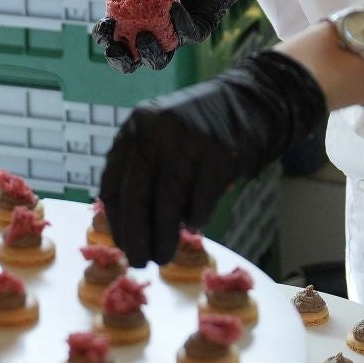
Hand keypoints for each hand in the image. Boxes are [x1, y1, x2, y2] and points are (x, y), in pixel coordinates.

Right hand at [92, 0, 246, 72]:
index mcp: (135, 19)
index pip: (114, 36)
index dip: (105, 37)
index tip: (106, 25)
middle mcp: (151, 33)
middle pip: (131, 58)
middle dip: (120, 59)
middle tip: (117, 48)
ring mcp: (172, 37)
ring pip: (158, 60)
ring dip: (148, 54)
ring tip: (144, 37)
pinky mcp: (194, 34)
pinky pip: (185, 35)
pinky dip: (178, 23)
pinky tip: (174, 6)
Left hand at [100, 50, 326, 266]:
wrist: (250, 102)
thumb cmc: (199, 130)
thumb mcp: (160, 137)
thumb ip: (142, 170)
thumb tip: (127, 228)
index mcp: (134, 128)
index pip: (113, 183)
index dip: (115, 221)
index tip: (121, 244)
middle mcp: (155, 131)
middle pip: (136, 197)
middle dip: (135, 236)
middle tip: (138, 261)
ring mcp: (188, 141)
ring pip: (167, 204)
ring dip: (163, 238)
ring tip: (163, 257)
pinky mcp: (219, 154)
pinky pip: (200, 200)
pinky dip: (195, 219)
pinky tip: (194, 226)